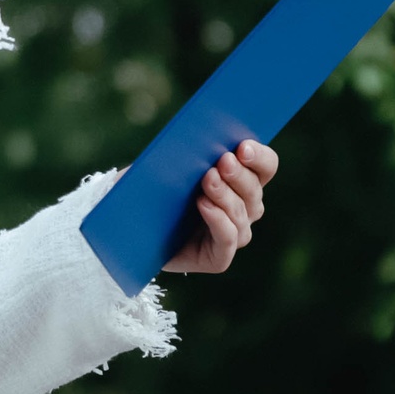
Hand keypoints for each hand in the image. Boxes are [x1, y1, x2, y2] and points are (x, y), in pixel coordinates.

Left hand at [161, 140, 277, 274]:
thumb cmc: (149, 190)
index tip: (242, 146)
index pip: (266, 167)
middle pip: (255, 190)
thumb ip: (187, 150)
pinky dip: (219, 221)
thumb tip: (202, 136)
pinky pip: (228, 240)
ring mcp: (232, 234)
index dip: (260, 156)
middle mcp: (243, 208)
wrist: (128, 229)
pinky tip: (204, 205)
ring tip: (207, 180)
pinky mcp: (217, 257)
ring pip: (243, 214)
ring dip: (226, 196)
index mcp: (240, 180)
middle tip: (223, 160)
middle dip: (240, 174)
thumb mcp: (165, 164)